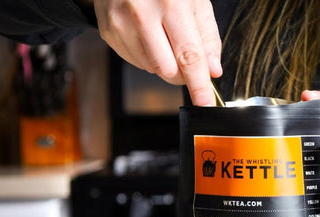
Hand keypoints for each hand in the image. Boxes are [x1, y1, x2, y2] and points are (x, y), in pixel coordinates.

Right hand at [91, 0, 221, 105]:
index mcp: (170, 4)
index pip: (188, 56)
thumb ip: (207, 36)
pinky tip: (149, 36)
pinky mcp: (107, 31)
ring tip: (165, 38)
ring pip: (150, 69)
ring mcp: (119, 23)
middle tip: (189, 63)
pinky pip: (135, 61)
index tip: (206, 104)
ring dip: (165, 64)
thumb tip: (212, 71)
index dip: (199, 85)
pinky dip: (148, 57)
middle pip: (167, 70)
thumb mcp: (195, 1)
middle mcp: (141, 14)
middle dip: (183, 75)